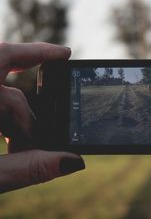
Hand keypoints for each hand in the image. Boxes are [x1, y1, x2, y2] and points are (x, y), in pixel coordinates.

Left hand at [0, 42, 84, 192]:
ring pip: (2, 101)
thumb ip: (28, 169)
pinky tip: (7, 143)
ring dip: (15, 126)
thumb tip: (74, 161)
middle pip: (10, 90)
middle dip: (28, 115)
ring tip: (16, 152)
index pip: (5, 56)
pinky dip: (6, 121)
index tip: (65, 53)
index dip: (39, 51)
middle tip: (34, 140)